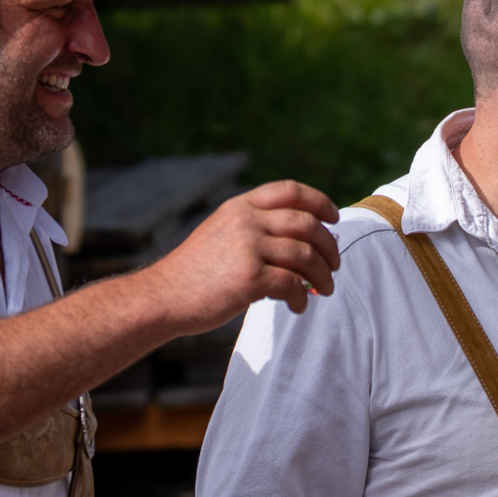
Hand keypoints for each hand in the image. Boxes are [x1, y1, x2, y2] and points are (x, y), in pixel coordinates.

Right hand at [148, 180, 340, 333]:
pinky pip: (292, 284)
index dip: (318, 201)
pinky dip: (302, 297)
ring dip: (323, 274)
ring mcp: (248, 248)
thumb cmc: (194, 273)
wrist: (163, 297)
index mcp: (240, 206)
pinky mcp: (250, 278)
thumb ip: (253, 227)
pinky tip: (298, 305)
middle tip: (334, 264)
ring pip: (305, 255)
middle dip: (328, 245)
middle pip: (306, 224)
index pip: (289, 190)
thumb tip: (300, 241)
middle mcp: (246, 221)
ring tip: (325, 289)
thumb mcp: (221, 232)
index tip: (333, 217)